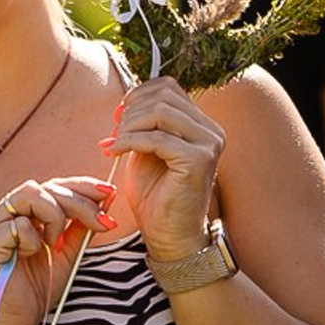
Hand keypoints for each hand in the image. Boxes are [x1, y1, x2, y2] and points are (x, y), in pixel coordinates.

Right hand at [0, 178, 113, 324]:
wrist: (13, 323)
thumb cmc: (35, 290)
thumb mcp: (67, 252)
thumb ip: (79, 226)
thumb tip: (104, 201)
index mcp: (18, 212)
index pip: (51, 186)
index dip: (81, 186)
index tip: (109, 192)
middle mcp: (0, 213)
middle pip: (44, 186)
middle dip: (80, 202)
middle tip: (102, 222)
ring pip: (30, 194)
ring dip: (55, 217)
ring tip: (56, 244)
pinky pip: (19, 225)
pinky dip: (34, 239)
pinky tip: (32, 255)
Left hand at [106, 77, 225, 263]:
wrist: (170, 236)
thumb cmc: (157, 197)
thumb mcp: (147, 151)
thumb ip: (145, 125)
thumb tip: (129, 100)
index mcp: (202, 126)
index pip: (168, 88)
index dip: (138, 95)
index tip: (118, 117)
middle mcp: (211, 132)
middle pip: (163, 96)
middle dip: (130, 112)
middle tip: (113, 135)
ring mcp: (208, 144)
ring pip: (160, 112)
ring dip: (129, 126)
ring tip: (115, 145)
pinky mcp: (198, 160)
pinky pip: (156, 138)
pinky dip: (129, 142)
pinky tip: (115, 153)